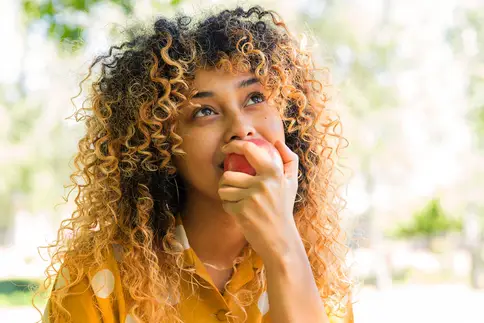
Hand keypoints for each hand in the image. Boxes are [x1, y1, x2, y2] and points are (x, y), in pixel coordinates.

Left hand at [218, 139, 299, 260]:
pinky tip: (238, 211)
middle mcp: (263, 183)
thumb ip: (289, 160)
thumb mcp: (292, 183)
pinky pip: (225, 203)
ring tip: (234, 198)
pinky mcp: (242, 212)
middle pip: (228, 174)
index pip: (249, 149)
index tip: (226, 149)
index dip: (234, 145)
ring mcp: (251, 198)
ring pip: (223, 189)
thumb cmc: (283, 208)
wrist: (280, 239)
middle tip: (229, 184)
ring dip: (225, 194)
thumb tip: (277, 142)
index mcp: (274, 172)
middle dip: (224, 180)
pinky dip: (229, 207)